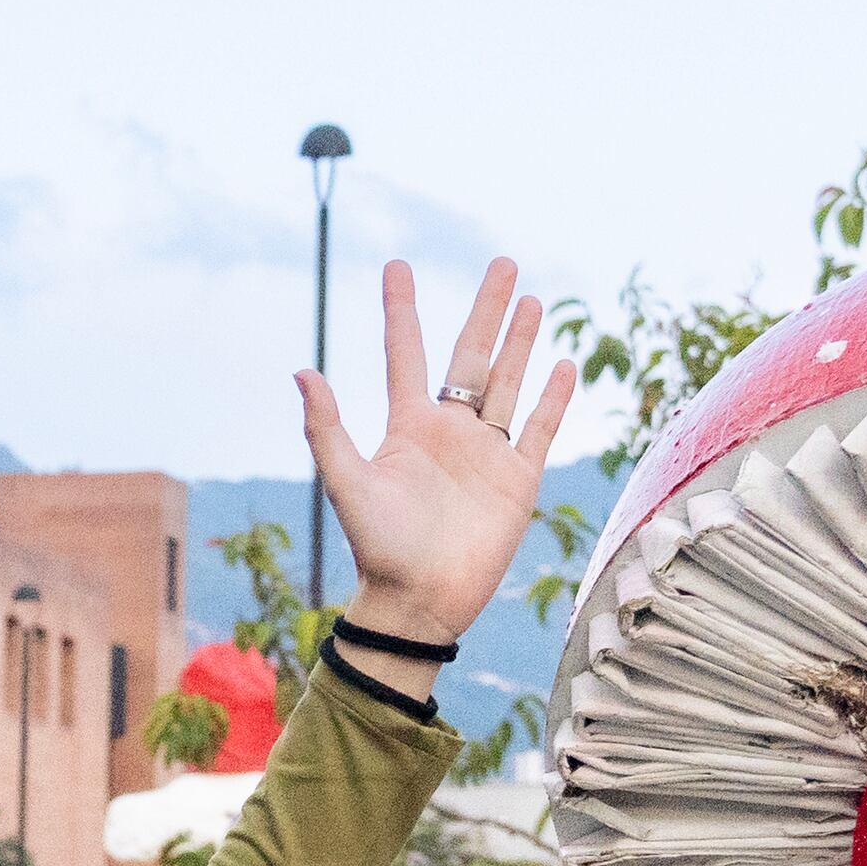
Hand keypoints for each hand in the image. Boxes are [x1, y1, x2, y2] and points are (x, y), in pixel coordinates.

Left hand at [301, 253, 581, 663]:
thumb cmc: (378, 548)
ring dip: (521, 343)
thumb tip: (302, 371)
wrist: (420, 603)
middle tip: (503, 262)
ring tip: (533, 300)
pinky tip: (564, 365)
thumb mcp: (348, 484)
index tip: (398, 265)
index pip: (406, 353)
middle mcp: (448, 432)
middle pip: (472, 355)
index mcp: (407, 427)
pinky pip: (540, 429)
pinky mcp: (518, 480)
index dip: (402, 310)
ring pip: (509, 383)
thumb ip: (326, 429)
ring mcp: (486, 453)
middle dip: (487, 309)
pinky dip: (554, 398)